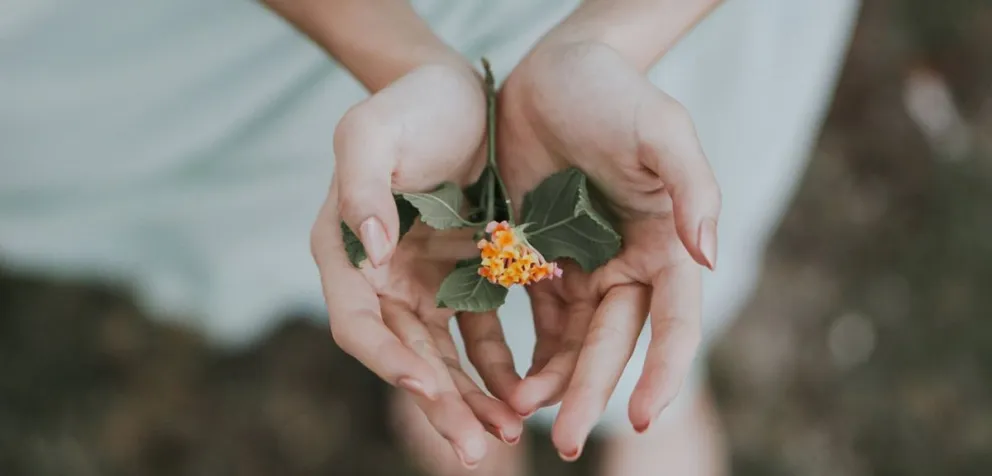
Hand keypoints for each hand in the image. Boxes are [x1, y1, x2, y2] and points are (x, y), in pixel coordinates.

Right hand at [310, 64, 521, 467]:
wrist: (460, 93)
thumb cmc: (410, 106)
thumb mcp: (373, 132)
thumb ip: (360, 185)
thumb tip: (368, 252)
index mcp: (344, 251)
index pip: (358, 323)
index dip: (387, 360)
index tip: (428, 387)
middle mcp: (379, 278)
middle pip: (404, 356)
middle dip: (440, 404)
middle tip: (477, 448)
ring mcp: (422, 284)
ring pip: (444, 358)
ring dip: (472, 399)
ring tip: (508, 434)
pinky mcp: (464, 280)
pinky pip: (480, 335)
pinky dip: (500, 366)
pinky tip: (526, 391)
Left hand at [496, 40, 720, 457]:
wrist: (552, 71)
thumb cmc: (615, 94)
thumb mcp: (662, 130)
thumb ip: (694, 190)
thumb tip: (711, 260)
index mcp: (666, 246)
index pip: (674, 323)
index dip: (663, 371)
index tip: (643, 419)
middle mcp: (628, 266)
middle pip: (613, 344)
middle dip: (591, 393)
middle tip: (567, 442)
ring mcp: (581, 266)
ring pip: (570, 342)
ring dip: (550, 383)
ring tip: (521, 415)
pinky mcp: (537, 260)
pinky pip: (531, 318)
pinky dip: (520, 352)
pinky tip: (502, 382)